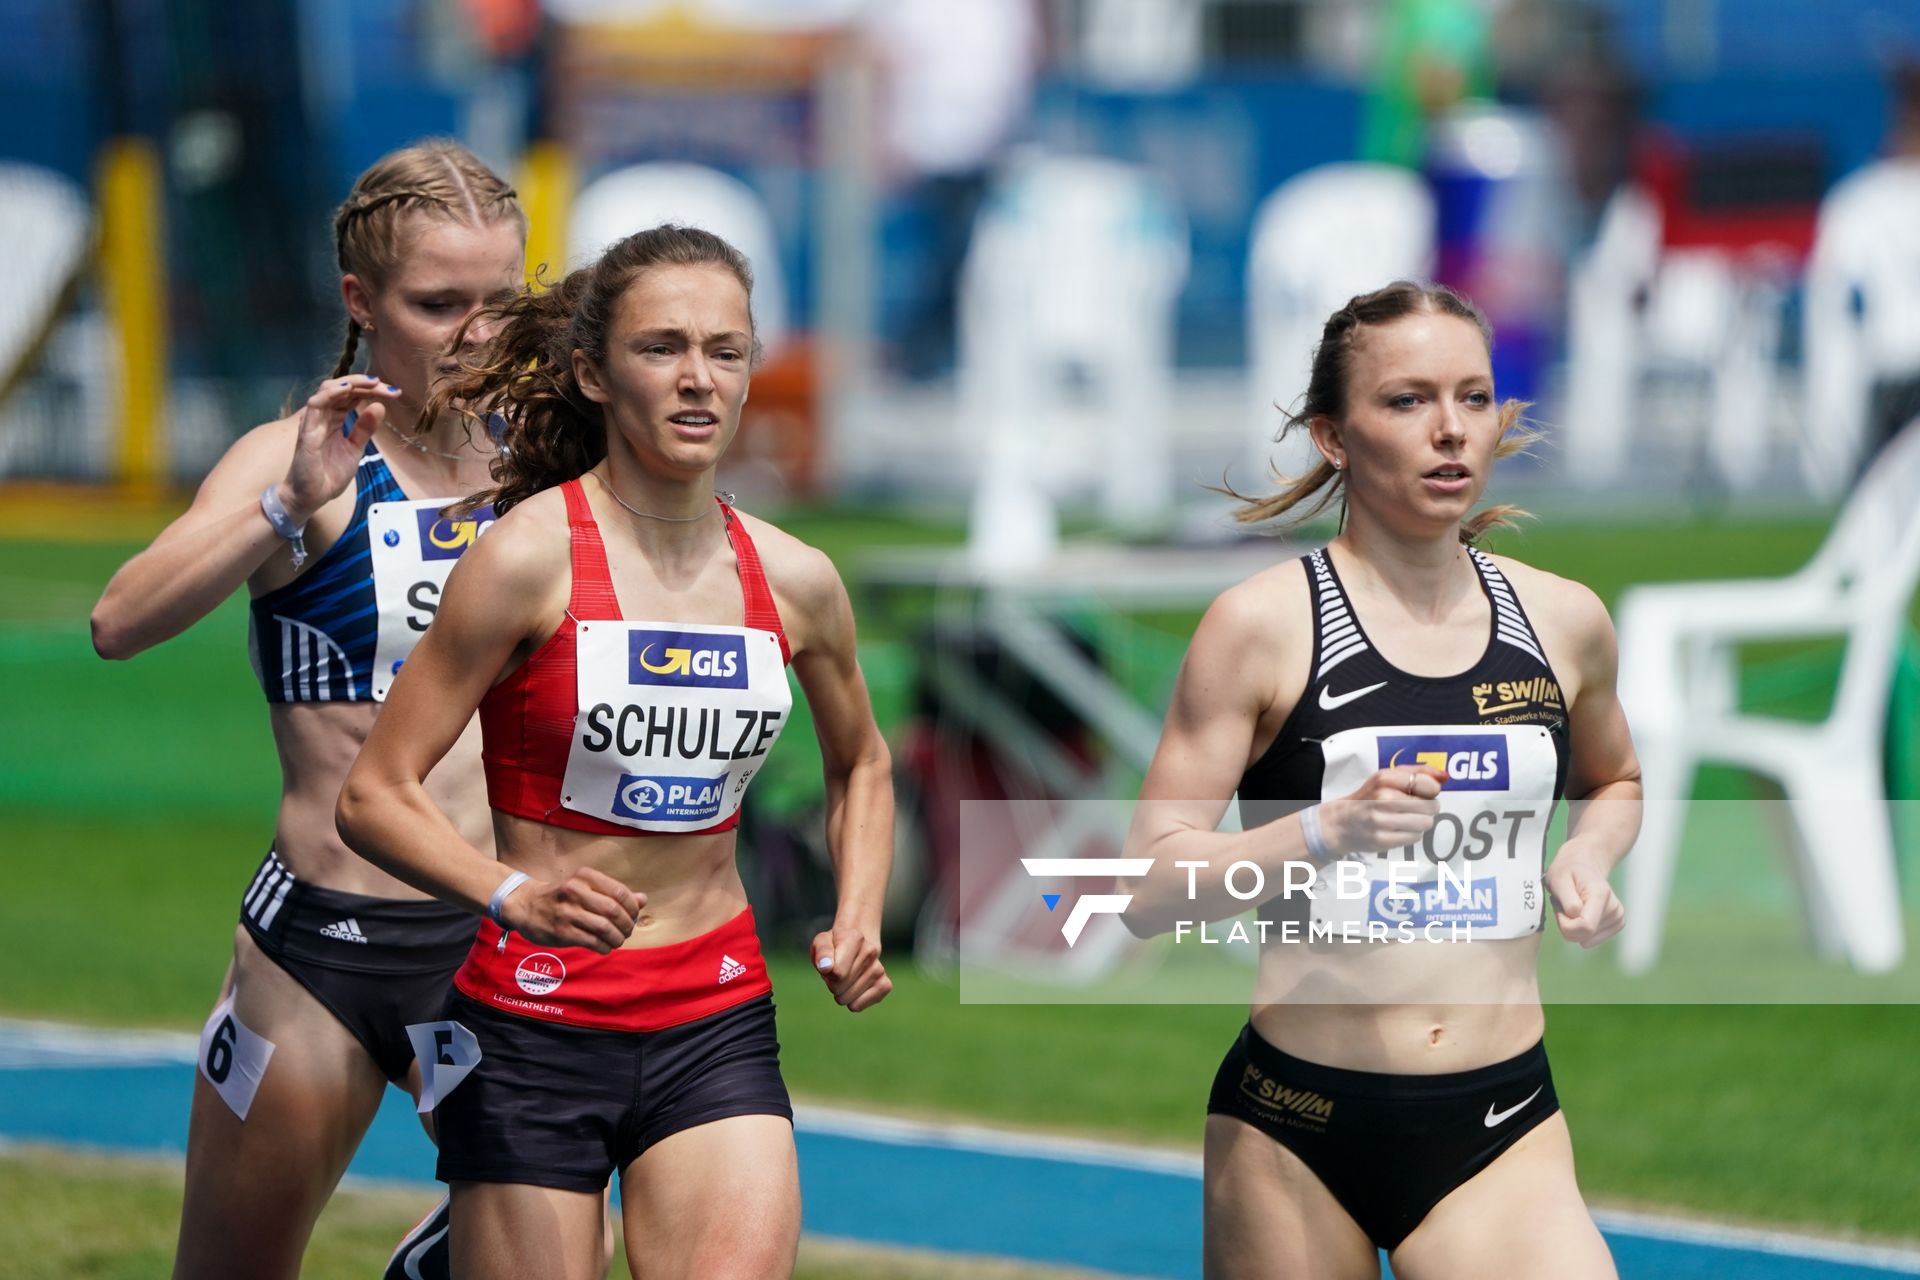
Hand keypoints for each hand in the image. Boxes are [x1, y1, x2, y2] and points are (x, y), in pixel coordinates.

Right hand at [279, 375, 402, 521]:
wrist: (312, 496)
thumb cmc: (328, 474)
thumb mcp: (354, 449)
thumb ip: (365, 429)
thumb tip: (380, 407)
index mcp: (335, 419)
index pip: (352, 396)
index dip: (372, 390)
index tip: (394, 393)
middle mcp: (323, 416)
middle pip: (343, 388)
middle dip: (366, 385)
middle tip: (389, 388)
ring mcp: (314, 421)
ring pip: (328, 390)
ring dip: (351, 383)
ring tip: (372, 383)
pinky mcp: (307, 430)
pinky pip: (315, 405)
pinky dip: (331, 394)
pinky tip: (348, 390)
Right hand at [498, 867, 643, 953]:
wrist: (524, 904)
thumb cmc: (562, 896)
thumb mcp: (586, 887)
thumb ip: (614, 893)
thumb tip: (643, 900)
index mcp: (585, 877)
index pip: (620, 892)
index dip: (632, 908)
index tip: (634, 916)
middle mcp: (575, 891)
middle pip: (614, 910)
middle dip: (627, 924)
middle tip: (627, 931)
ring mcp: (567, 912)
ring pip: (604, 928)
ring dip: (617, 938)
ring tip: (618, 940)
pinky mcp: (561, 931)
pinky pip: (591, 942)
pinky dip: (604, 947)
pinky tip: (605, 947)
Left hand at [810, 923, 890, 1011]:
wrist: (856, 947)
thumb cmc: (835, 946)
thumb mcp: (822, 942)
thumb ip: (822, 952)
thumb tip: (826, 967)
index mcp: (855, 938)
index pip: (837, 972)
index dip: (827, 973)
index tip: (828, 964)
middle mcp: (871, 952)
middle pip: (839, 986)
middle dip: (832, 983)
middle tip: (836, 972)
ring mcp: (879, 969)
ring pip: (847, 999)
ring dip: (841, 993)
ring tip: (845, 978)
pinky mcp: (885, 985)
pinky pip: (857, 1006)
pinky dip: (851, 1002)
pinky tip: (854, 988)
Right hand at [1322, 765, 1447, 853]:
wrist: (1340, 822)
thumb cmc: (1369, 797)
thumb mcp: (1388, 777)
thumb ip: (1418, 772)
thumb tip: (1446, 776)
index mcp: (1385, 778)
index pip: (1429, 785)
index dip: (1431, 790)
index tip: (1421, 792)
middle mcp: (1383, 797)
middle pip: (1431, 806)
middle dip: (1427, 807)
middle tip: (1413, 807)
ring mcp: (1382, 821)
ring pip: (1426, 823)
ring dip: (1421, 821)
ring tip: (1406, 818)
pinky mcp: (1383, 840)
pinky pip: (1415, 837)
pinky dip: (1412, 833)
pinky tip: (1399, 828)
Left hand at [1545, 845, 1624, 947]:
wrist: (1584, 865)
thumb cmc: (1568, 871)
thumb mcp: (1558, 879)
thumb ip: (1567, 900)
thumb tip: (1576, 916)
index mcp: (1601, 895)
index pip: (1585, 927)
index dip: (1566, 924)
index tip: (1560, 910)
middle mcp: (1614, 908)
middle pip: (1585, 936)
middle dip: (1568, 926)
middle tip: (1564, 906)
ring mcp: (1618, 917)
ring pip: (1587, 939)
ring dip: (1574, 926)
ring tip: (1574, 906)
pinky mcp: (1617, 923)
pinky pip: (1591, 939)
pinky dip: (1582, 929)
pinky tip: (1582, 912)